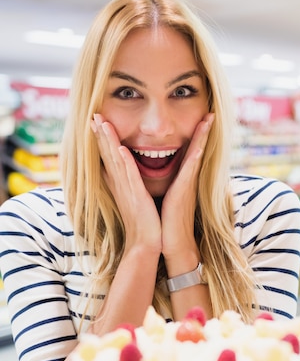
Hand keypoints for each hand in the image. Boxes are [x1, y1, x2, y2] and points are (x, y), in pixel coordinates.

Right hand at [91, 114, 161, 254]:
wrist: (146, 245)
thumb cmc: (141, 224)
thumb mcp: (131, 200)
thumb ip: (125, 186)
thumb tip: (115, 175)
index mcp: (120, 185)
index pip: (107, 158)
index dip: (100, 140)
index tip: (94, 121)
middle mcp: (120, 186)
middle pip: (107, 155)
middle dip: (100, 135)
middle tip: (92, 115)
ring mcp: (127, 191)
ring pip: (116, 162)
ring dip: (109, 142)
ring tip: (102, 123)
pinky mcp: (137, 198)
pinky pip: (130, 177)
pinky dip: (125, 163)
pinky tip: (121, 149)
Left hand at [161, 113, 214, 265]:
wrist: (172, 242)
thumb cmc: (167, 222)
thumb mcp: (165, 197)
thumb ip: (166, 183)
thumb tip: (154, 173)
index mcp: (182, 178)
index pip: (189, 150)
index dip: (196, 134)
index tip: (203, 117)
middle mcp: (188, 179)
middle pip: (198, 148)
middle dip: (204, 129)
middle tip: (212, 111)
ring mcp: (188, 184)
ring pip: (196, 154)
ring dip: (202, 136)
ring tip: (209, 118)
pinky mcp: (183, 192)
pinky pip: (189, 170)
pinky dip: (194, 157)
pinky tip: (199, 146)